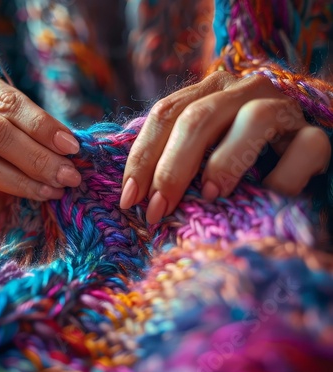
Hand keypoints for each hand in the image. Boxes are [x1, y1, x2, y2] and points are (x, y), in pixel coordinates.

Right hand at [0, 65, 80, 216]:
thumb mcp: (10, 112)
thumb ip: (34, 126)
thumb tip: (69, 152)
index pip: (8, 102)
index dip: (42, 127)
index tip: (72, 148)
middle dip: (35, 158)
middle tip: (67, 177)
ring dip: (17, 182)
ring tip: (48, 192)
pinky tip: (6, 204)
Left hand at [120, 71, 330, 223]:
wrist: (297, 154)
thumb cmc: (239, 160)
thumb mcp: (200, 153)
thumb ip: (172, 157)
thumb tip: (131, 192)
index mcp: (208, 93)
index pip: (165, 114)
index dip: (142, 155)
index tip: (129, 198)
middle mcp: (243, 90)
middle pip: (197, 118)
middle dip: (171, 168)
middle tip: (157, 209)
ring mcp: (283, 107)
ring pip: (254, 120)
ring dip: (224, 162)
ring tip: (208, 197)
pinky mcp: (316, 132)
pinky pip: (305, 148)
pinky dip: (283, 176)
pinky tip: (268, 195)